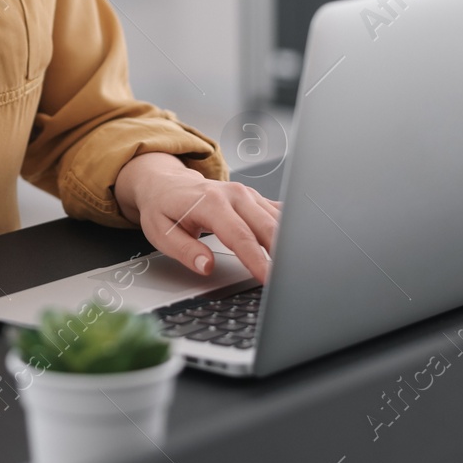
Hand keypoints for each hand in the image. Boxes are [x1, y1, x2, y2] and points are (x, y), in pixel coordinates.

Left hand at [113, 152, 281, 283]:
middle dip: (282, 255)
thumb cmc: (163, 207)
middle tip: (290, 281)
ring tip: (297, 268)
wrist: (165, 182)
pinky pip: (278, 213)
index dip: (257, 260)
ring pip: (277, 220)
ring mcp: (247, 195)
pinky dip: (290, 230)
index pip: (240, 237)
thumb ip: (185, 251)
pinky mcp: (254, 198)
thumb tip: (206, 266)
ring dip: (289, 244)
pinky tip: (300, 245)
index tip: (268, 279)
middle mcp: (233, 194)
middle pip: (267, 227)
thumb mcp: (161, 232)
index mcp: (210, 202)